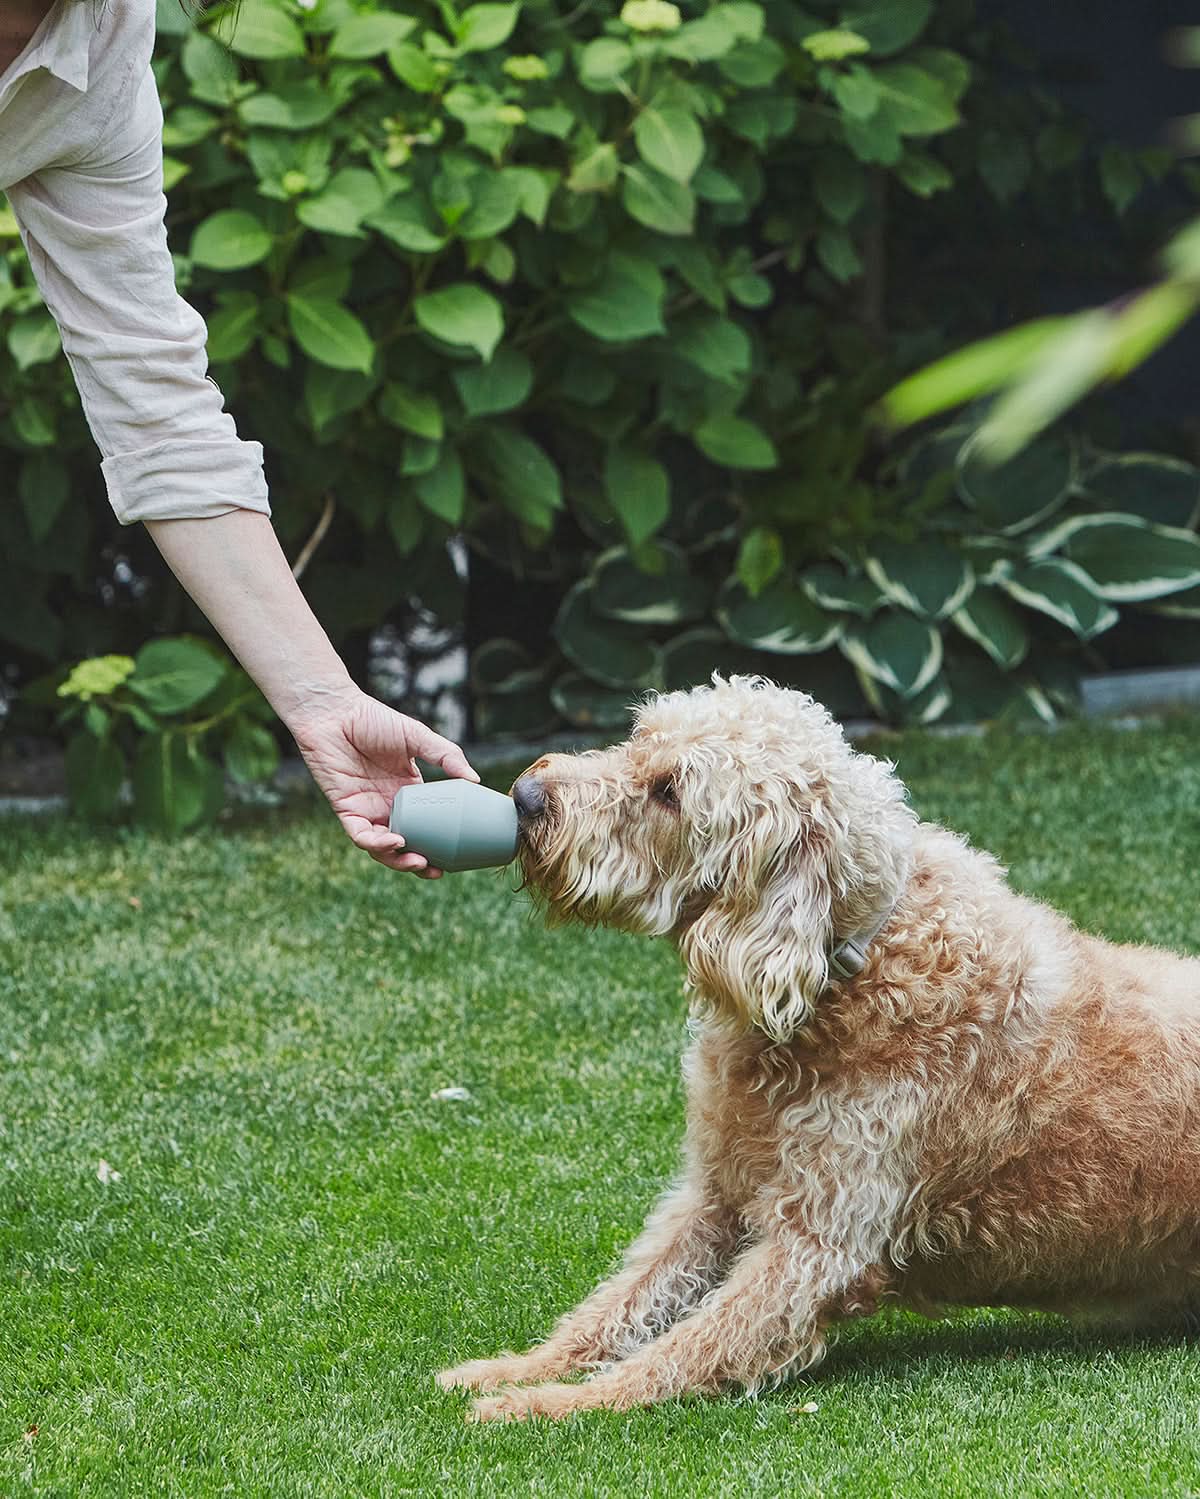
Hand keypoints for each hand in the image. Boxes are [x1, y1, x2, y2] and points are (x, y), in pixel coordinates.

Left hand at [288, 691, 479, 876]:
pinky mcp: (346, 810)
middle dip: (419, 862)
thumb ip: (447, 756)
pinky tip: (395, 842)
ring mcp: (367, 809)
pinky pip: (361, 836)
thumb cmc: (372, 719)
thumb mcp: (417, 736)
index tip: (456, 854)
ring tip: (419, 862)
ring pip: (382, 847)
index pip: (425, 824)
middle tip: (437, 870)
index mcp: (408, 791)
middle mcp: (388, 805)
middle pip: (405, 843)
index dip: (438, 842)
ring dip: (399, 860)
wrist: (334, 712)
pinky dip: (377, 844)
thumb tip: (475, 779)